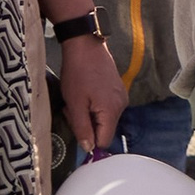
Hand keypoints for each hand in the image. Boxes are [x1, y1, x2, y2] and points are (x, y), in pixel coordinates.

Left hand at [58, 36, 126, 152]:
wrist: (85, 46)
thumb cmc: (78, 74)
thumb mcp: (75, 104)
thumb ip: (82, 128)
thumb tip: (88, 148)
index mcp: (112, 111)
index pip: (104, 140)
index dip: (89, 140)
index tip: (76, 128)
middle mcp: (122, 105)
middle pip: (104, 129)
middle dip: (87, 124)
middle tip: (73, 109)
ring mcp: (121, 96)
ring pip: (104, 118)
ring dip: (88, 114)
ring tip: (78, 98)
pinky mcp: (118, 89)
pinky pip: (106, 107)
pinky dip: (93, 105)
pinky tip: (85, 93)